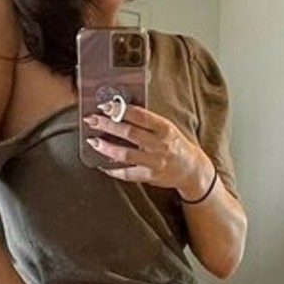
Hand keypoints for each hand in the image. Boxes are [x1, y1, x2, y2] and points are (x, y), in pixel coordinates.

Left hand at [83, 103, 212, 199]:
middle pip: (129, 133)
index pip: (140, 115)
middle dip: (107, 125)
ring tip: (93, 141)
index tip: (105, 106)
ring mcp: (154, 162)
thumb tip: (119, 112)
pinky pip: (127, 174)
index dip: (120, 110)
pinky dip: (113, 170)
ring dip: (106, 148)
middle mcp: (160, 145)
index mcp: (164, 128)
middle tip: (92, 120)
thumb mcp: (167, 128)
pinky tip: (102, 164)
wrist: (191, 170)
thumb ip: (147, 121)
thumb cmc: (176, 145)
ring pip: (125, 154)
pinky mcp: (150, 177)